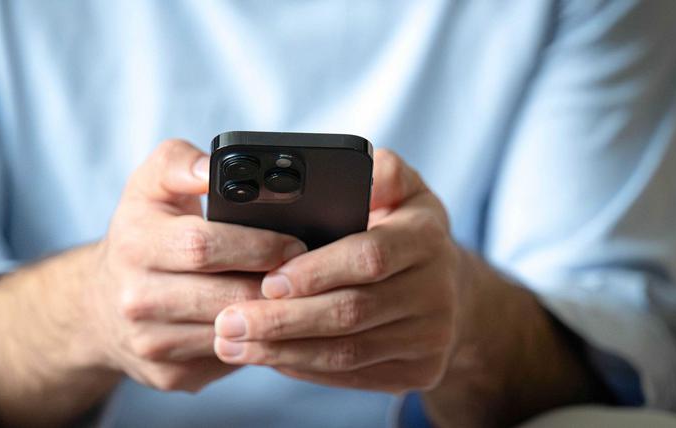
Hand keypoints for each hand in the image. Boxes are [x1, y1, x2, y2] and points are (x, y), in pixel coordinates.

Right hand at [83, 139, 306, 391]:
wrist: (100, 306)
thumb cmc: (141, 234)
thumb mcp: (149, 186)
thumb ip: (180, 163)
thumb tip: (212, 167)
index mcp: (134, 244)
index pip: (203, 245)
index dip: (257, 245)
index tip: (295, 243)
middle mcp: (135, 299)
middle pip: (226, 296)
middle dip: (276, 284)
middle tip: (310, 272)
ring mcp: (151, 343)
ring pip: (233, 333)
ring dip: (274, 318)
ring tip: (297, 296)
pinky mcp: (168, 375)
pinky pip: (229, 360)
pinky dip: (259, 342)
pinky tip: (274, 324)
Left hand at [212, 149, 463, 392]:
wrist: (447, 288)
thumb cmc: (402, 228)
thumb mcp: (401, 187)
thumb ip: (379, 172)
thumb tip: (355, 171)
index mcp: (426, 238)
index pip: (368, 257)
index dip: (316, 271)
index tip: (268, 280)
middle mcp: (437, 291)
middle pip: (351, 312)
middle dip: (283, 320)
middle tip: (228, 321)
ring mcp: (431, 338)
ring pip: (346, 352)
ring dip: (282, 350)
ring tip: (230, 342)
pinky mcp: (419, 373)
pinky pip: (351, 375)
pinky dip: (303, 367)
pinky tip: (266, 357)